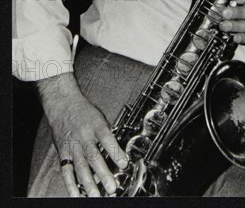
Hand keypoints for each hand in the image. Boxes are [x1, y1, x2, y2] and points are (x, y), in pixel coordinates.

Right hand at [36, 73, 128, 196]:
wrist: (63, 105)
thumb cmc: (85, 113)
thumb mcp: (100, 118)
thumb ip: (107, 135)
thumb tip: (117, 154)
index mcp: (96, 126)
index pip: (107, 139)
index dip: (116, 152)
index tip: (124, 163)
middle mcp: (83, 137)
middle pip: (94, 157)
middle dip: (104, 173)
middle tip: (112, 187)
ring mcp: (72, 146)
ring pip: (81, 167)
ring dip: (89, 183)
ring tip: (96, 195)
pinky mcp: (63, 153)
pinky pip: (66, 171)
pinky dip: (71, 184)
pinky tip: (77, 195)